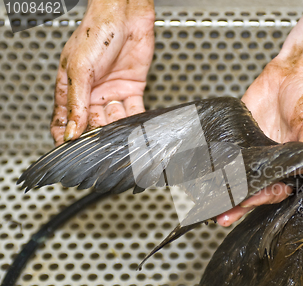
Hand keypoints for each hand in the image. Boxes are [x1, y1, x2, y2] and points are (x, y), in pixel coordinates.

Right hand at [52, 0, 154, 145]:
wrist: (125, 17)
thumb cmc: (96, 33)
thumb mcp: (79, 69)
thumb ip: (76, 103)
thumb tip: (71, 131)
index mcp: (71, 88)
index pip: (66, 120)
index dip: (68, 136)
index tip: (72, 150)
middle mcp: (92, 93)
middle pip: (92, 123)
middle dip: (98, 131)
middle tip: (102, 137)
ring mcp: (112, 92)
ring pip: (114, 119)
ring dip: (117, 125)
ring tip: (118, 125)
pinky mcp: (132, 89)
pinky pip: (134, 110)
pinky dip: (136, 119)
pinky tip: (135, 125)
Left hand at [216, 0, 302, 225]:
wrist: (292, 74)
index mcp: (289, 166)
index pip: (274, 189)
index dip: (262, 198)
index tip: (250, 201)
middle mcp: (268, 163)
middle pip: (251, 189)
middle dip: (238, 204)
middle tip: (222, 216)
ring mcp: (251, 152)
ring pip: (235, 178)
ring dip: (223, 192)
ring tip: (207, 205)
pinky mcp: (236, 137)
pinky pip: (224, 155)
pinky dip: (213, 166)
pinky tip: (200, 176)